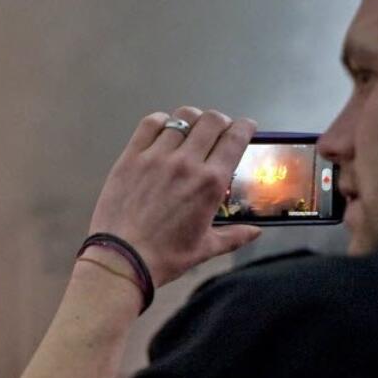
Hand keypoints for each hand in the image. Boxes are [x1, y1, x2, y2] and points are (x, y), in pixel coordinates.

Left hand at [87, 106, 260, 287]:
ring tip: (191, 129)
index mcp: (210, 183)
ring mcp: (157, 157)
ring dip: (192, 120)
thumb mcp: (205, 248)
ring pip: (182, 118)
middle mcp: (186, 163)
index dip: (244, 127)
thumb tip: (256, 233)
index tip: (246, 127)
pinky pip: (149, 124)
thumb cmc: (164, 257)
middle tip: (218, 130)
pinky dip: (161, 121)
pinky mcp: (131, 158)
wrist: (121, 259)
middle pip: (211, 121)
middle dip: (220, 122)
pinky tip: (163, 129)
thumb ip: (234, 236)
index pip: (235, 138)